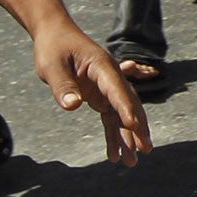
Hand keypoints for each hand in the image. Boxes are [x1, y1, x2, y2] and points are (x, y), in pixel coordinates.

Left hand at [31, 20, 152, 166]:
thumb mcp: (52, 66)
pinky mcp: (100, 95)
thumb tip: (72, 106)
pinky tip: (114, 155)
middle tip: (144, 150)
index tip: (133, 127)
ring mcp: (107, 87)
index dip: (126, 108)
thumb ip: (63, 85)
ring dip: (127, 137)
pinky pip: (110, 117)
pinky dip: (113, 135)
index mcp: (102, 66)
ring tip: (131, 162)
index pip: (117, 89)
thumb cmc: (53, 47)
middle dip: (136, 128)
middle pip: (128, 104)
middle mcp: (110, 77)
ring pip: (122, 114)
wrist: (54, 35)